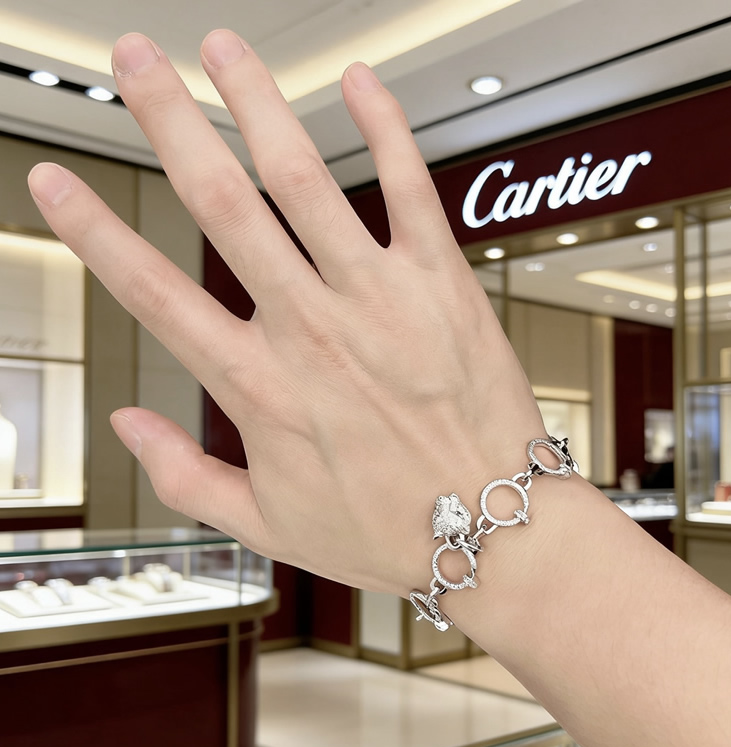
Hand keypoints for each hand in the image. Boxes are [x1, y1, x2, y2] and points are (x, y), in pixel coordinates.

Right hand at [28, 30, 543, 594]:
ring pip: (305, 180)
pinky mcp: (441, 285)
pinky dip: (386, 130)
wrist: (493, 531)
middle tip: (137, 62)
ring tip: (223, 50)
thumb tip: (127, 424)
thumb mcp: (267, 525)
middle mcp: (310, 331)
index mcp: (259, 389)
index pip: (154, 294)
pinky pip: (410, 190)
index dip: (95, 232)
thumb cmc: (388, 530)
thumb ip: (184, 476)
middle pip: (222, 206)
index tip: (54, 181)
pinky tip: (360, 82)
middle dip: (171, 122)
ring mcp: (378, 300)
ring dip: (259, 105)